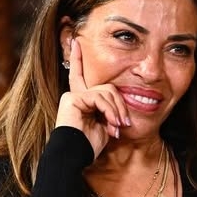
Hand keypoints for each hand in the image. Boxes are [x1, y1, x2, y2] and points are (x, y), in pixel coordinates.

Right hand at [54, 38, 129, 159]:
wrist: (74, 155)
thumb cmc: (88, 146)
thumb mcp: (104, 126)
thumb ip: (109, 112)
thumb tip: (120, 114)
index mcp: (81, 100)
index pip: (80, 75)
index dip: (77, 58)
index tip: (76, 40)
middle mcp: (75, 94)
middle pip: (107, 87)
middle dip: (119, 105)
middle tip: (124, 123)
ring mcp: (73, 95)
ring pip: (107, 91)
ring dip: (116, 111)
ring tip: (118, 127)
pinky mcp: (73, 98)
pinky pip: (99, 97)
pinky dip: (109, 111)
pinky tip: (111, 124)